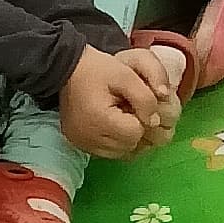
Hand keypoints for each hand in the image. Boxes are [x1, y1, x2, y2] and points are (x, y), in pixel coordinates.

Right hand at [60, 44, 182, 161]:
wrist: (67, 70)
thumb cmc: (97, 69)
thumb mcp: (126, 74)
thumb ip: (145, 97)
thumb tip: (156, 121)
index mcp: (98, 120)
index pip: (136, 133)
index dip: (143, 118)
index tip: (136, 104)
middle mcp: (88, 138)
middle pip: (130, 146)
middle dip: (138, 129)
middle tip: (131, 109)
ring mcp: (83, 144)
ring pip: (122, 153)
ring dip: (129, 138)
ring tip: (124, 116)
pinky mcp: (81, 146)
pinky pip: (109, 153)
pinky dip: (118, 142)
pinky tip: (117, 125)